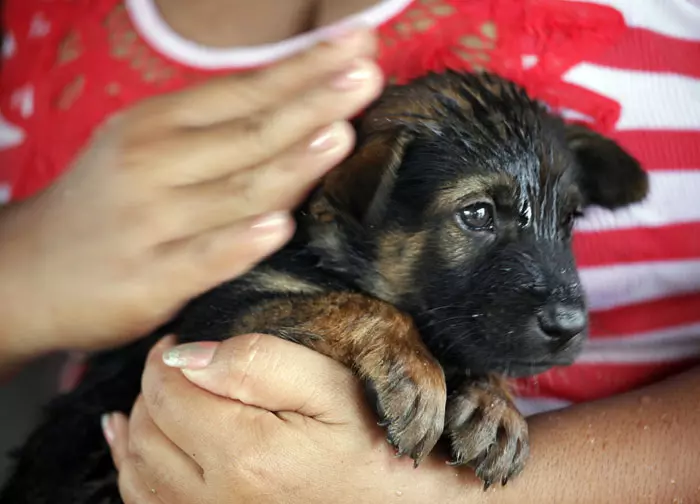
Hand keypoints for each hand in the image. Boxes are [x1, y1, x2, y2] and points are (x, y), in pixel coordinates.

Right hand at [0, 30, 381, 359]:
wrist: (28, 270)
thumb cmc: (108, 202)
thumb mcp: (148, 147)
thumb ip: (214, 130)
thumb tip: (297, 103)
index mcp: (158, 124)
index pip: (245, 89)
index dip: (305, 67)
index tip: (357, 45)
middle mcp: (152, 164)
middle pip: (249, 132)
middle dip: (315, 102)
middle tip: (368, 76)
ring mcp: (150, 223)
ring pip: (236, 191)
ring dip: (293, 164)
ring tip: (341, 135)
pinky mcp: (147, 280)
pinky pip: (202, 259)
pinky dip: (241, 242)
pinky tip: (278, 226)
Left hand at [104, 335, 485, 503]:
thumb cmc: (372, 443)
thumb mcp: (332, 388)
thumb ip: (261, 363)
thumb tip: (188, 354)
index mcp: (246, 453)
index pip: (167, 389)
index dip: (164, 355)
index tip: (178, 339)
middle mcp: (218, 497)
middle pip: (147, 425)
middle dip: (152, 385)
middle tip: (174, 363)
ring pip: (138, 465)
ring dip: (139, 422)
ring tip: (158, 394)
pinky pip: (147, 503)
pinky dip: (135, 467)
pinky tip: (140, 444)